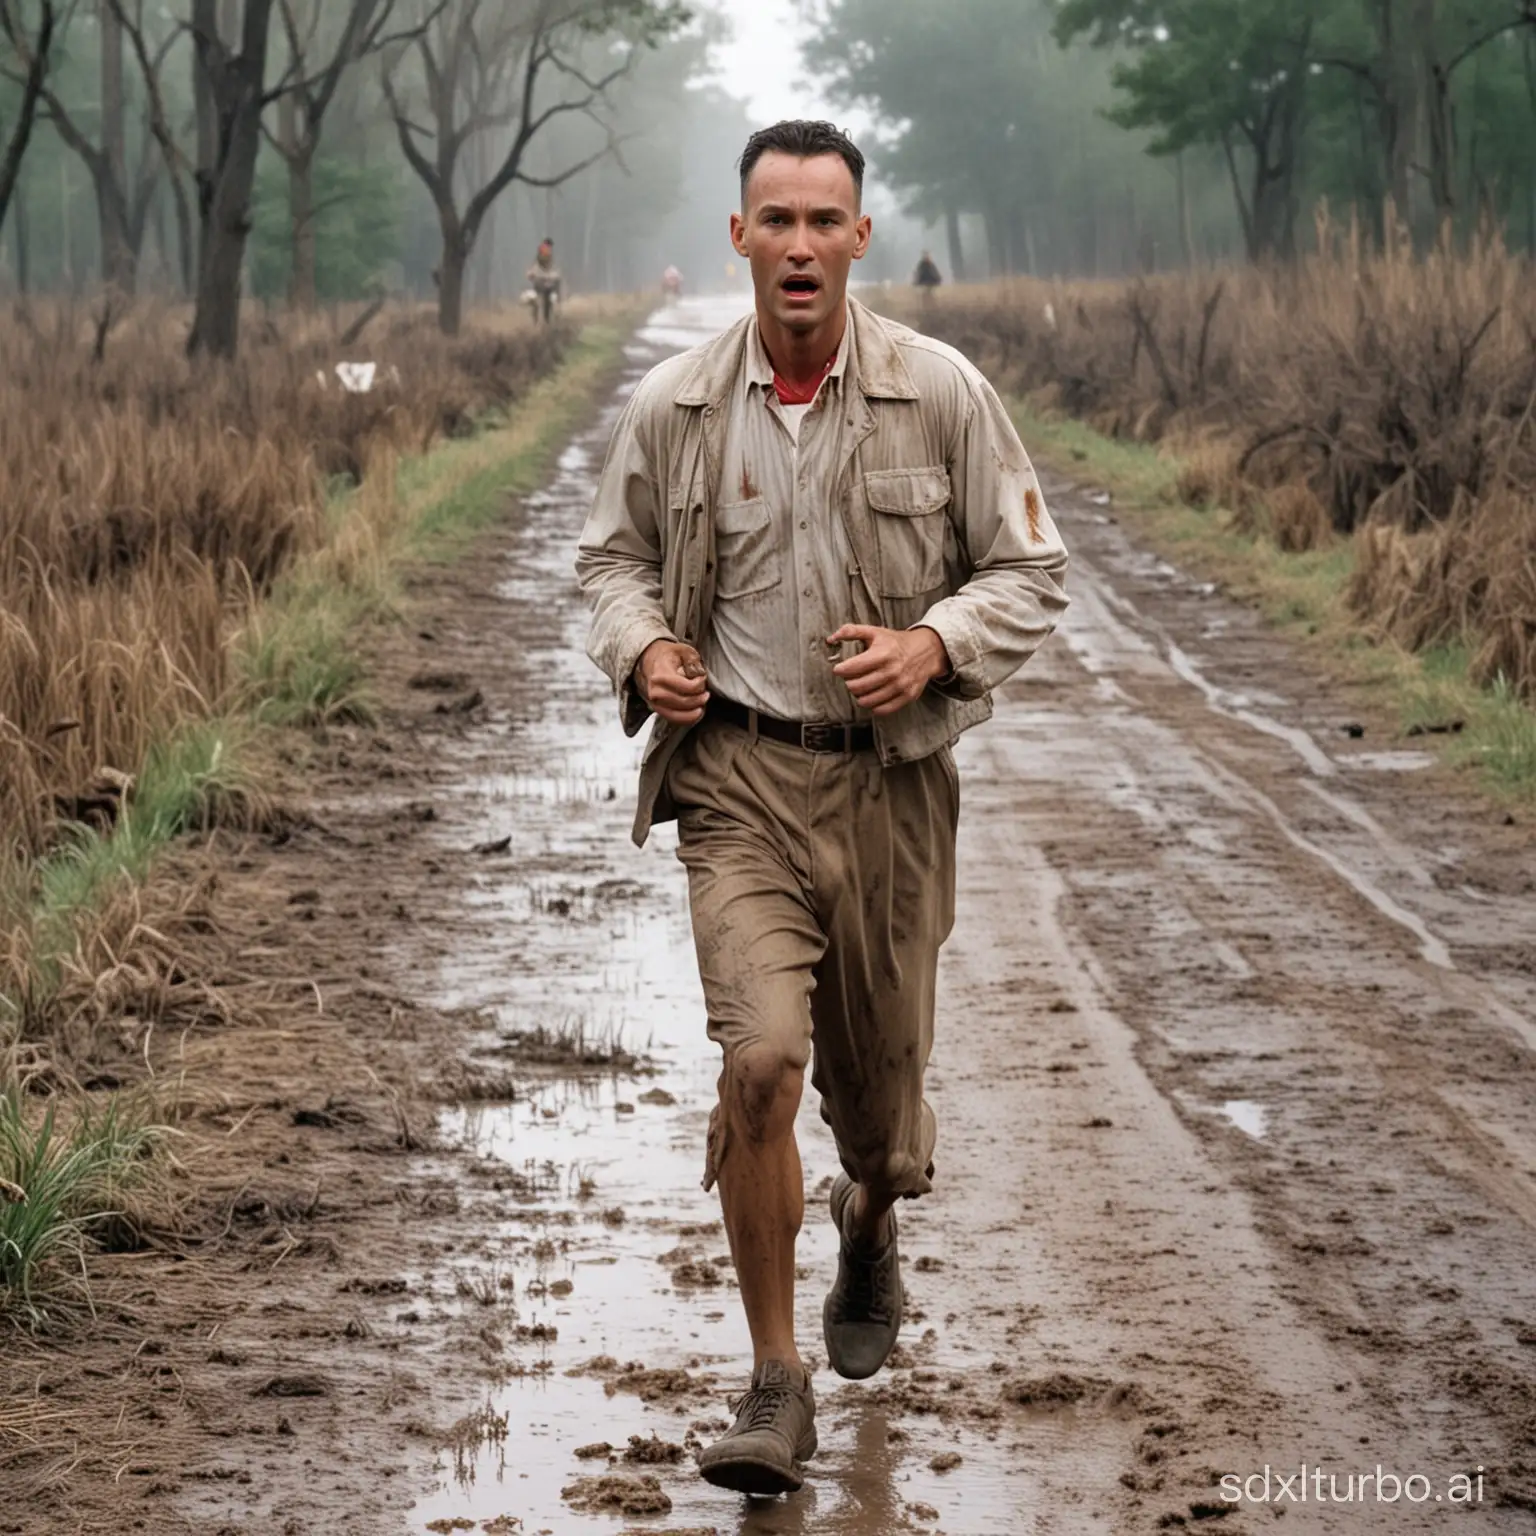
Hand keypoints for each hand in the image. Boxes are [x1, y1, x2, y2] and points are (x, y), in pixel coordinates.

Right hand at [635, 639, 708, 724]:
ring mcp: (654, 702)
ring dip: (694, 711)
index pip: (687, 687)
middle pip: (684, 702)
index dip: (700, 684)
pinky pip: (673, 719)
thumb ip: (693, 659)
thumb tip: (699, 673)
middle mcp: (656, 691)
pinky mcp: (657, 709)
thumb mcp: (681, 649)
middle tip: (706, 692)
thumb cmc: (666, 655)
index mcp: (661, 675)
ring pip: (678, 715)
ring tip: (702, 703)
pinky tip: (696, 713)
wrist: (647, 659)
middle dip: (699, 699)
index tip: (703, 678)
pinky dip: (687, 719)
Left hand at [828, 624, 950, 716]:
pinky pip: (882, 709)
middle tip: (850, 679)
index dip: (841, 670)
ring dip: (859, 696)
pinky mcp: (907, 696)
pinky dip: (873, 705)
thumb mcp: (875, 632)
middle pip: (857, 687)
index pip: (852, 668)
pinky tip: (872, 696)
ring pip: (867, 701)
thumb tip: (831, 639)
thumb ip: (851, 632)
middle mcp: (892, 671)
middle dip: (849, 683)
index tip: (839, 669)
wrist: (926, 651)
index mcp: (883, 653)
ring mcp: (901, 685)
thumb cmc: (896, 642)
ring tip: (860, 688)